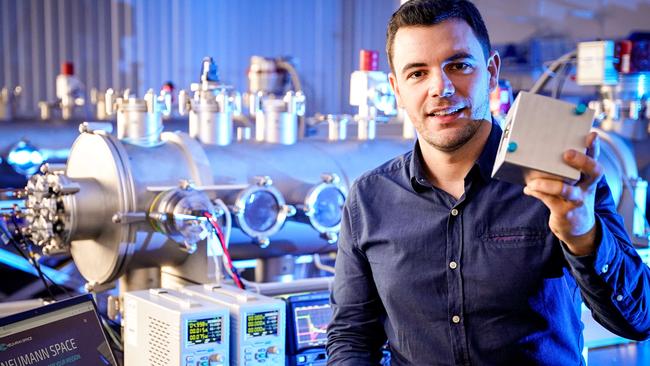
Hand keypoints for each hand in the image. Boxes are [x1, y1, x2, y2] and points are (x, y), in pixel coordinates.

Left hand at [523, 132, 603, 255]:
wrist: (578, 228)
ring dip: (547, 184)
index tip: (592, 135)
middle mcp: (587, 188)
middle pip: (593, 172)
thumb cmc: (571, 198)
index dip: (595, 148)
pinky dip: (536, 192)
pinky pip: (549, 200)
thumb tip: (542, 150)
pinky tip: (528, 189)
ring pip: (566, 190)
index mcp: (589, 178)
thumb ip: (564, 170)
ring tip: (532, 181)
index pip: (595, 160)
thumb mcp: (574, 184)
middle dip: (581, 161)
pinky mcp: (565, 212)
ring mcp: (577, 201)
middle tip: (567, 153)